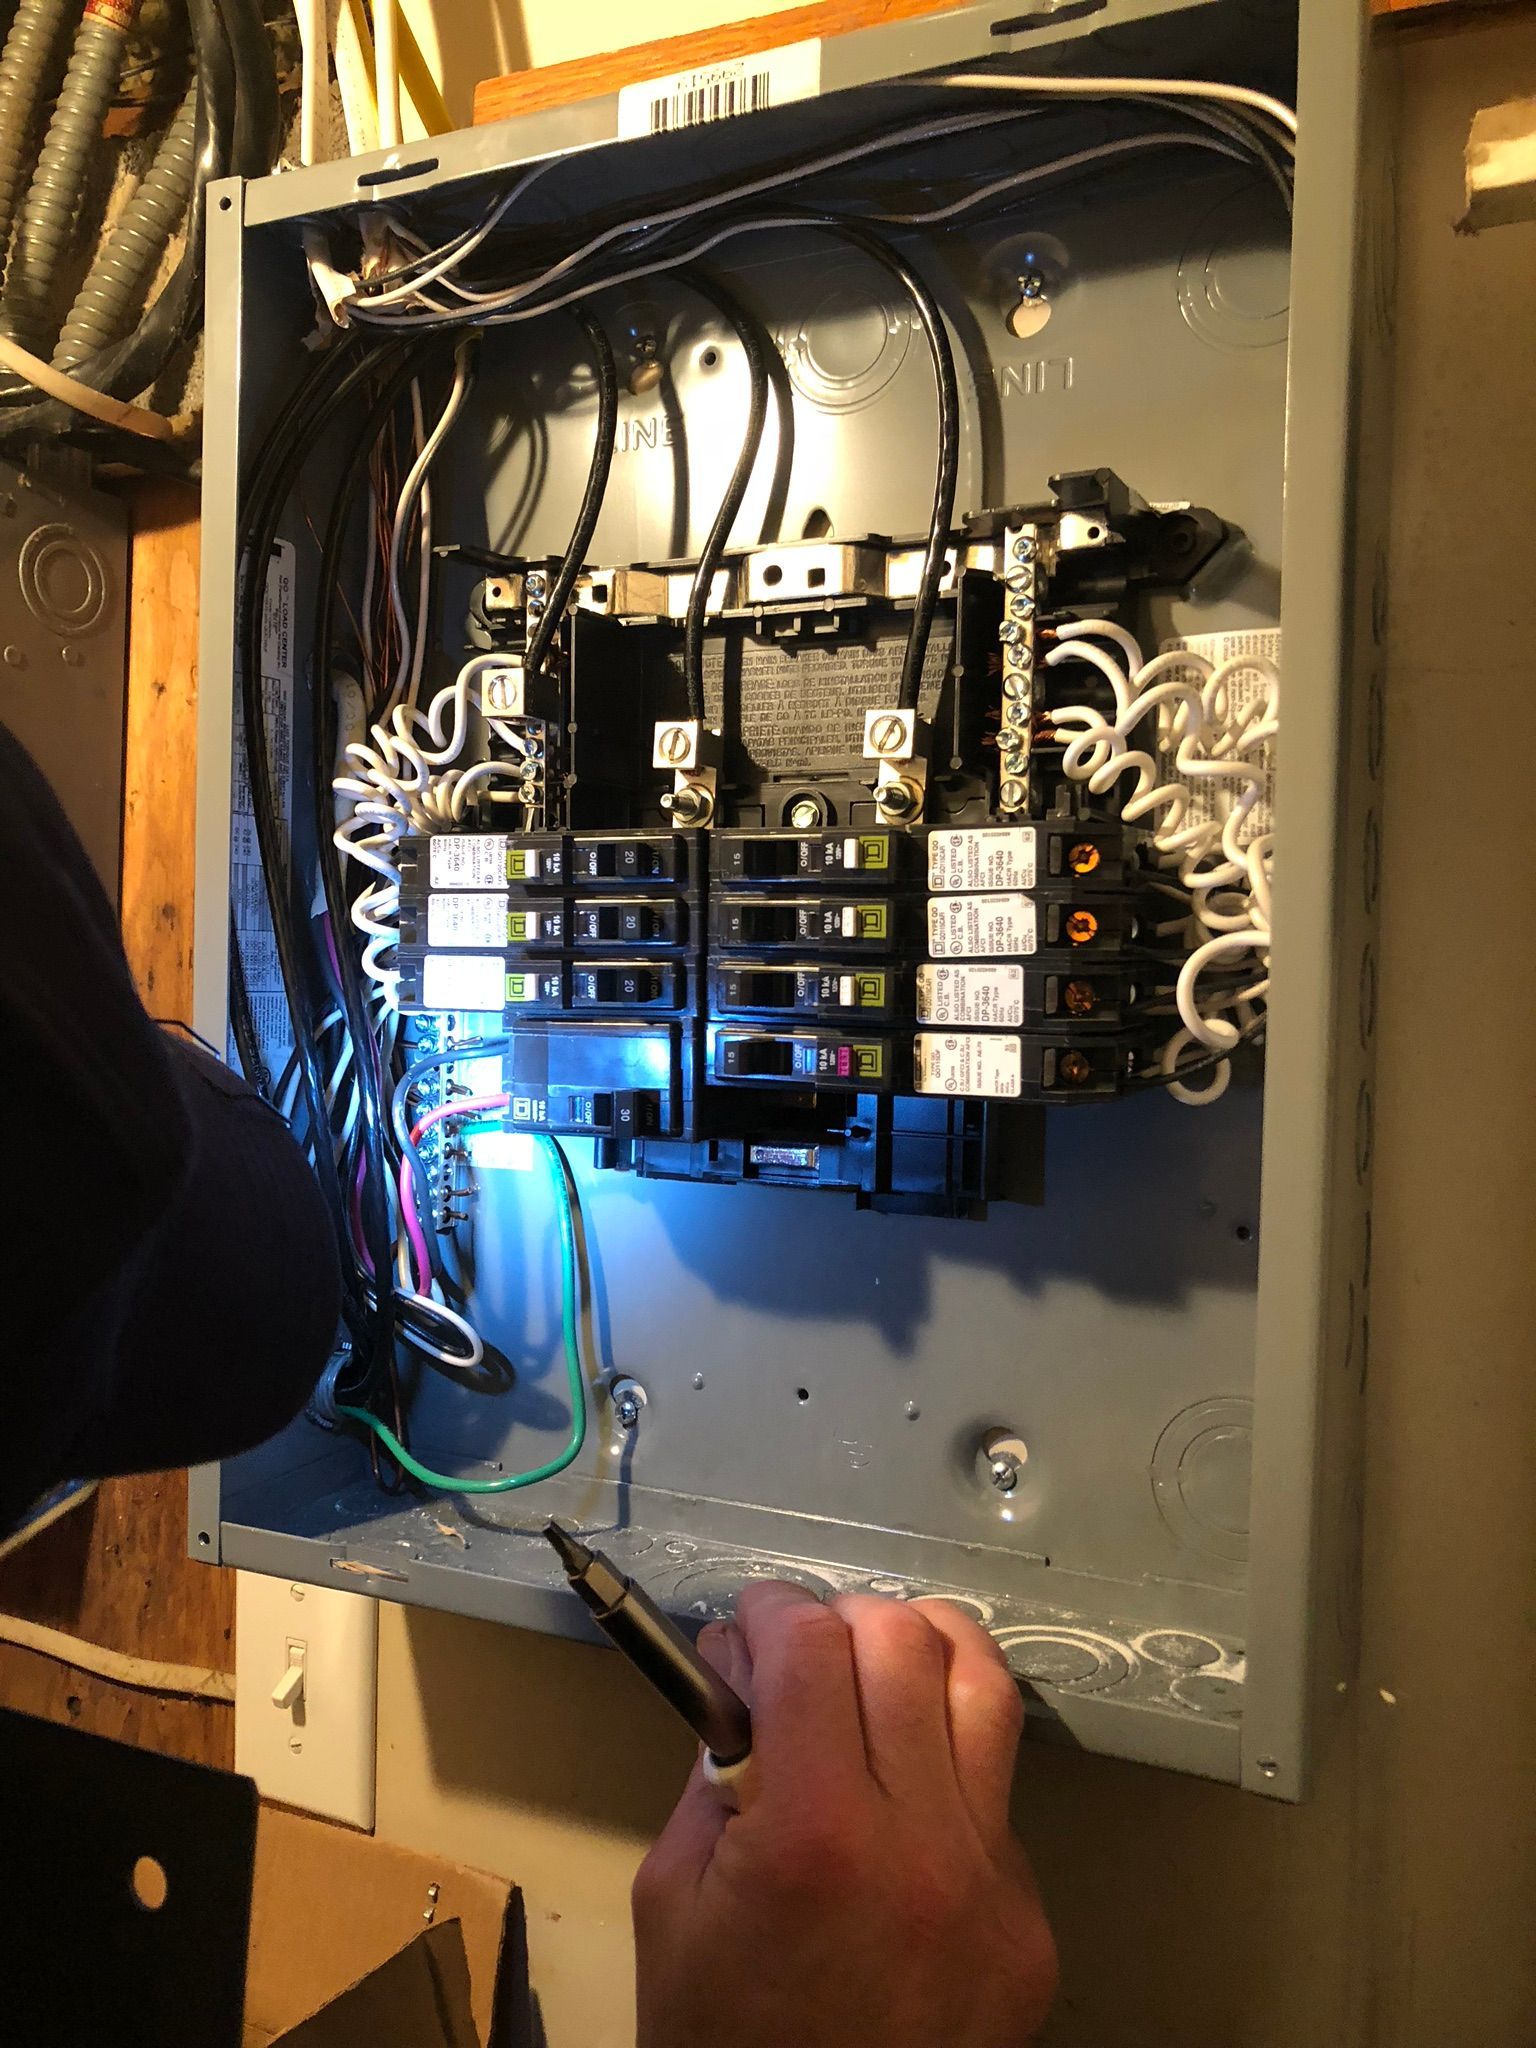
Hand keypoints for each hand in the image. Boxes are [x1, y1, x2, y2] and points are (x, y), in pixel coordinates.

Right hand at [633, 1581, 1056, 2047]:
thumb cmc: (719, 2043)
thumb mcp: (672, 1903)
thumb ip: (713, 1775)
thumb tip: (743, 1679)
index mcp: (813, 1838)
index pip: (810, 1647)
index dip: (769, 1611)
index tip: (747, 1622)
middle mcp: (919, 1843)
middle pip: (902, 1643)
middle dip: (838, 1619)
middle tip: (798, 1648)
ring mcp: (992, 1881)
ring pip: (985, 1687)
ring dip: (921, 1647)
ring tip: (876, 1657)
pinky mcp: (1031, 1921)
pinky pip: (997, 1789)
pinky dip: (949, 1752)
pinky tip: (905, 1780)